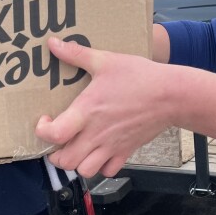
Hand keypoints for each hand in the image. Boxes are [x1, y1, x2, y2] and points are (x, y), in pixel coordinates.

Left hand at [35, 37, 172, 177]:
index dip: (43, 132)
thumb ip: (76, 54)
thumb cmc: (140, 77)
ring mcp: (112, 146)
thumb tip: (53, 43)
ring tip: (76, 148)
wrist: (172, 95)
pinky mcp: (126, 151)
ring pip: (85, 171)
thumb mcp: (106, 60)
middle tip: (57, 140)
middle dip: (55, 155)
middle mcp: (96, 134)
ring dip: (76, 163)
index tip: (45, 121)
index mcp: (87, 112)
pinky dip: (100, 167)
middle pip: (65, 161)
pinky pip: (108, 171)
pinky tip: (99, 152)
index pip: (55, 134)